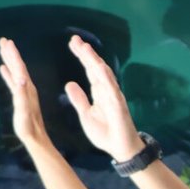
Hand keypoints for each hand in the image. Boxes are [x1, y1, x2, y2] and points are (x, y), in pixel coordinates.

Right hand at [0, 38, 49, 146]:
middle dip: (10, 53)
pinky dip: (8, 73)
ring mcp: (24, 92)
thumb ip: (22, 94)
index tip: (7, 41)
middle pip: (18, 66)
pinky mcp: (20, 98)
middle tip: (3, 40)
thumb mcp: (24, 110)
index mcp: (28, 88)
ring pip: (16, 71)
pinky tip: (3, 68)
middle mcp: (27, 87)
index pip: (19, 67)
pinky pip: (13, 81)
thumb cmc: (28, 126)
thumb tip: (20, 78)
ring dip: (9, 60)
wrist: (35, 137)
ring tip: (2, 50)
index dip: (13, 54)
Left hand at [64, 36, 145, 163]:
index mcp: (99, 92)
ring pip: (104, 75)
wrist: (120, 149)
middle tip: (75, 39)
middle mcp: (107, 91)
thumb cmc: (105, 133)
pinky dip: (107, 78)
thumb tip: (69, 83)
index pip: (89, 70)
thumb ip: (78, 99)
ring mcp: (114, 97)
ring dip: (95, 61)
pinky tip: (100, 68)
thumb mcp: (85, 115)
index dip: (82, 56)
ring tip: (86, 49)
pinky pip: (112, 90)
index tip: (73, 43)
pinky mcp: (119, 106)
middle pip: (96, 68)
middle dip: (86, 54)